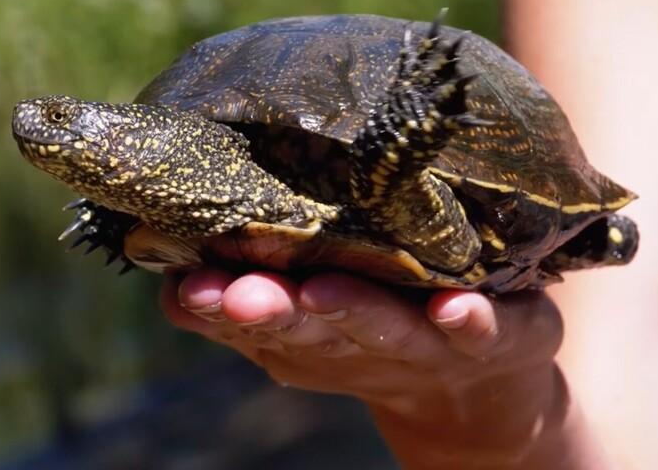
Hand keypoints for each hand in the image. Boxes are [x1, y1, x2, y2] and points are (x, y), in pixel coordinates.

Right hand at [161, 269, 570, 465]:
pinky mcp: (491, 334)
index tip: (186, 288)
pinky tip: (456, 310)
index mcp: (308, 329)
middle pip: (311, 326)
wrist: (474, 388)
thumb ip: (240, 303)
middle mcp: (358, 340)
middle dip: (274, 311)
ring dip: (353, 313)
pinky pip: (481, 329)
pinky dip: (465, 322)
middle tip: (238, 295)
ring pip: (384, 326)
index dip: (216, 307)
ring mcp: (424, 340)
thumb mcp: (303, 324)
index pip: (252, 317)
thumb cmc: (374, 331)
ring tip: (321, 294)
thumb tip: (167, 269)